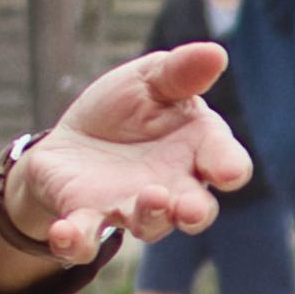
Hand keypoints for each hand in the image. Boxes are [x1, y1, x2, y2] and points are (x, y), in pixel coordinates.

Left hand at [6, 42, 249, 259]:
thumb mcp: (149, 79)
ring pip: (149, 225)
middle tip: (190, 209)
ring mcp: (129, 207)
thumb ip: (180, 72)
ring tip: (149, 198)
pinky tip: (64, 233)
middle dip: (196, 211)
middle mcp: (172, 188)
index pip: (226, 163)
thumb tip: (216, 52)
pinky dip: (76, 241)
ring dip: (151, 218)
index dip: (229, 168)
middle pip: (195, 209)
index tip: (226, 172)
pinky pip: (85, 240)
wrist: (74, 139)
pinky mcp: (88, 218)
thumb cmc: (125, 109)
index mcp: (196, 150)